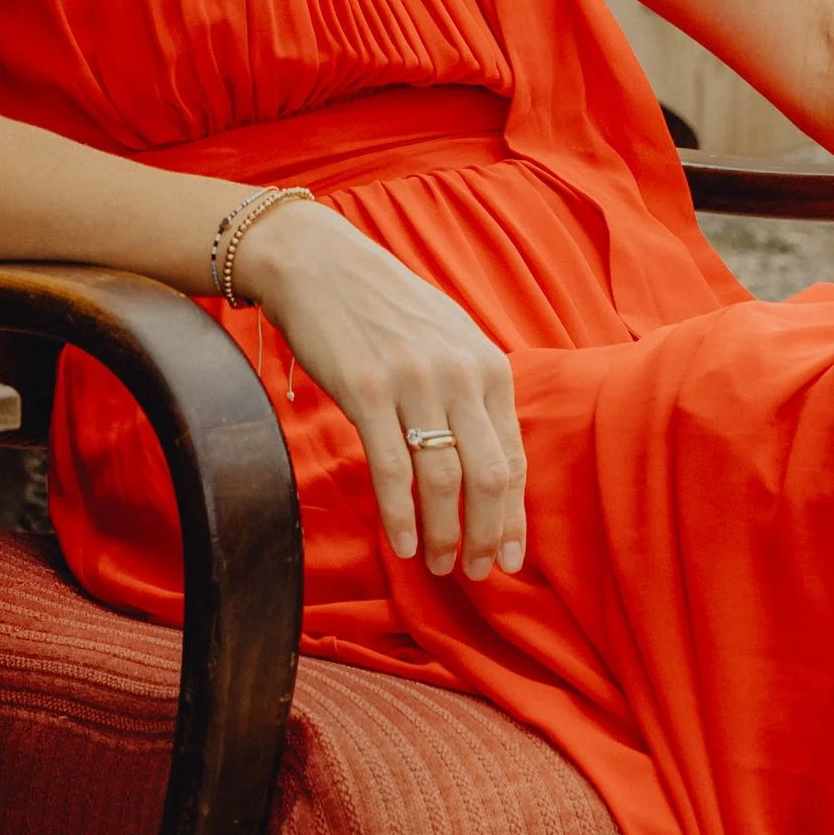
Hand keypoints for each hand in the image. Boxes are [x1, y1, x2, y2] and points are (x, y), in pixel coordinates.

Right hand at [238, 202, 525, 581]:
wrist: (319, 262)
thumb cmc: (384, 307)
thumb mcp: (448, 340)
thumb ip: (473, 393)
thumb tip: (490, 466)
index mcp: (487, 365)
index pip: (513, 458)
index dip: (514, 517)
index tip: (512, 557)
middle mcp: (459, 374)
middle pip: (488, 477)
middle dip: (487, 536)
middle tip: (477, 573)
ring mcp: (413, 381)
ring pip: (442, 480)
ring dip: (442, 535)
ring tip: (436, 564)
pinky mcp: (365, 390)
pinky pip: (391, 469)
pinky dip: (399, 516)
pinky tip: (400, 543)